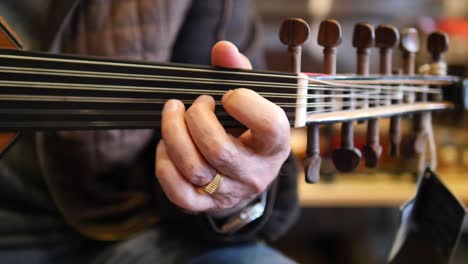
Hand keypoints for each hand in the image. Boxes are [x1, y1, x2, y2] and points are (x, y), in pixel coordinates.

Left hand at [155, 41, 290, 215]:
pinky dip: (165, 165)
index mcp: (275, 144)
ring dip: (173, 134)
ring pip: (194, 169)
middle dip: (196, 118)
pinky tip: (167, 147)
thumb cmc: (250, 130)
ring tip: (174, 114)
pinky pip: (179, 193)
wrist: (250, 174)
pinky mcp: (207, 205)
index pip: (269, 126)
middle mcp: (256, 172)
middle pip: (219, 150)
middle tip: (195, 103)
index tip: (229, 94)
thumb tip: (223, 49)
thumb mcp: (253, 100)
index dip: (244, 103)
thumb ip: (239, 71)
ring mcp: (231, 192)